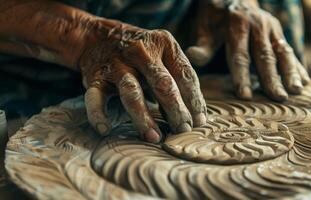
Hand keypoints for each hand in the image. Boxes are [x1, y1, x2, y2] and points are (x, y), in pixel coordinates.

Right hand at [77, 19, 206, 142]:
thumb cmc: (140, 54)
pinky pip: (95, 97)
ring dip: (144, 117)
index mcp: (164, 44)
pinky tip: (105, 129)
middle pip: (162, 84)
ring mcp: (117, 64)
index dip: (194, 100)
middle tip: (183, 131)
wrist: (97, 36)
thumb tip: (195, 117)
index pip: (185, 74)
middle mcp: (142, 51)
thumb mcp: (163, 54)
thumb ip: (178, 79)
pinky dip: (98, 114)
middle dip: (175, 110)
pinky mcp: (96, 76)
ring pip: (132, 93)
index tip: (199, 122)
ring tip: (155, 137)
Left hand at [186, 0, 309, 100]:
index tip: (245, 96)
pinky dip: (297, 65)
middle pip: (265, 56)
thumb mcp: (205, 26)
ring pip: (282, 51)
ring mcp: (271, 27)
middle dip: (272, 78)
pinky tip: (304, 81)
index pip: (239, 55)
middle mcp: (257, 25)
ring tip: (296, 90)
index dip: (242, 76)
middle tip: (279, 98)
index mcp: (237, 25)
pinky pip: (289, 49)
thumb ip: (203, 43)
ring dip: (290, 72)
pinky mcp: (279, 31)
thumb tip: (192, 56)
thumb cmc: (216, 16)